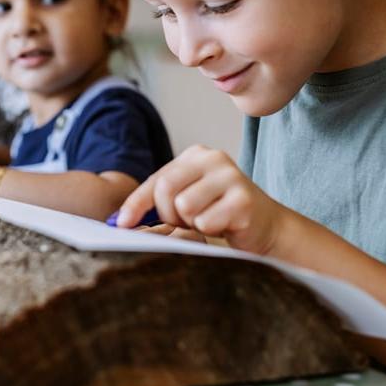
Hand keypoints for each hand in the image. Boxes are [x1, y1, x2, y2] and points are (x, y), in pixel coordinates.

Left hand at [117, 145, 287, 254]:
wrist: (267, 227)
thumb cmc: (219, 214)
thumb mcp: (186, 200)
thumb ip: (157, 201)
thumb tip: (118, 220)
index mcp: (195, 155)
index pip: (156, 179)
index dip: (135, 204)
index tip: (120, 224)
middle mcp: (213, 159)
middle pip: (165, 190)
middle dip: (168, 215)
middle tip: (186, 223)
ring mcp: (230, 176)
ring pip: (184, 207)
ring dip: (191, 224)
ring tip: (207, 221)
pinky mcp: (243, 199)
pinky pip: (206, 221)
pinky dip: (210, 230)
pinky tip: (223, 226)